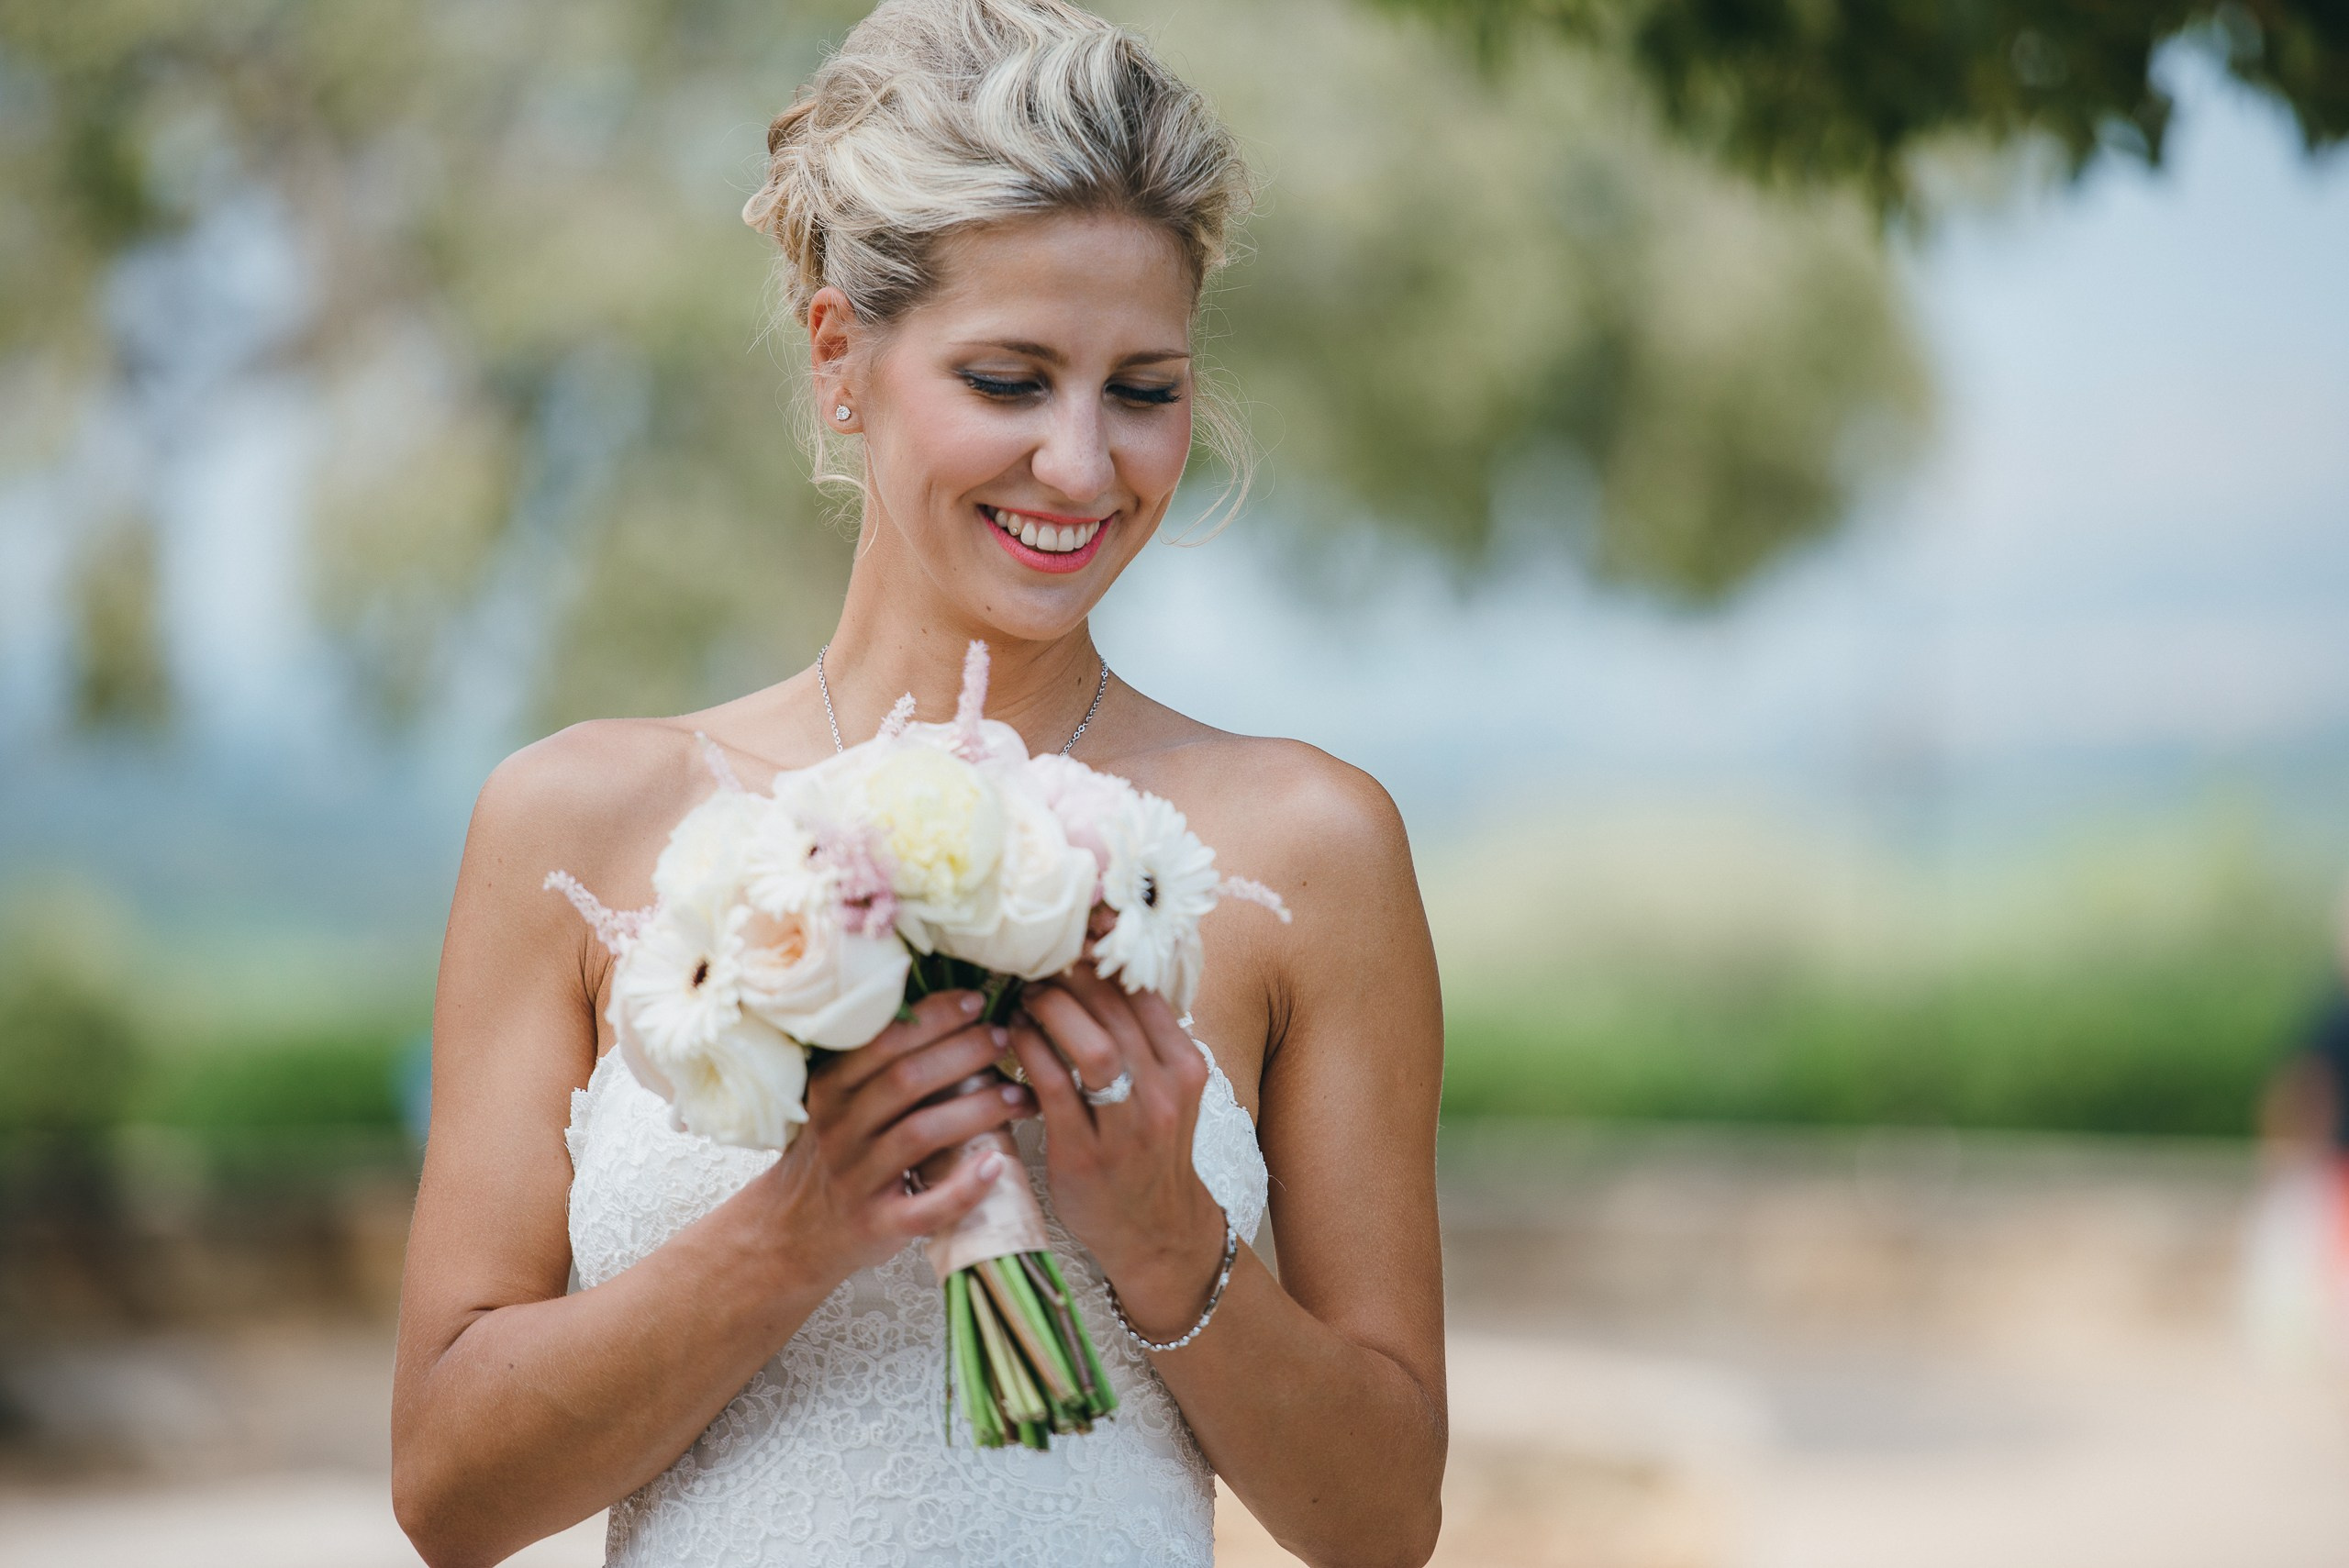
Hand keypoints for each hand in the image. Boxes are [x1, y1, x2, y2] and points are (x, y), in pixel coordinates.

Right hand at [755, 990, 1035, 1288]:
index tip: (976, 1002)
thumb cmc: (835, 1154)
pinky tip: (997, 1166)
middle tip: (1003, 1039)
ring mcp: (857, 1179)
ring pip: (920, 1134)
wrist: (795, 1231)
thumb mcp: (839, 1103)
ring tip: (1018, 1095)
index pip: (882, 1041)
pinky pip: (926, 1208)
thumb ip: (878, 1066)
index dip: (933, 1017)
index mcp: (831, 1089)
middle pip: (906, 1080)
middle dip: (963, 1052)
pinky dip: (964, 1188)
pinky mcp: (878, 1225)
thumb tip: (948, 1012)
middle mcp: (839, 1130)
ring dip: (976, 1109)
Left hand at [1009, 962, 1227, 1343]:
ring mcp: (1129, 1126)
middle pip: (1119, 1010)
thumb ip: (1141, 1040)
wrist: (1154, 1231)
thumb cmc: (1148, 1151)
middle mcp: (1165, 1092)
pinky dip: (1030, 1052)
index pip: (1145, 993)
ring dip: (1053, 1010)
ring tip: (1027, 997)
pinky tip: (1013, 1036)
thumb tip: (1092, 971)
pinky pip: (1053, 1087)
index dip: (1103, 962)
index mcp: (1185, 1067)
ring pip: (1095, 1046)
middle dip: (1072, 978)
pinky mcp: (1086, 1153)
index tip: (1071, 944)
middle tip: (1038, 964)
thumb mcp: (1165, 1091)